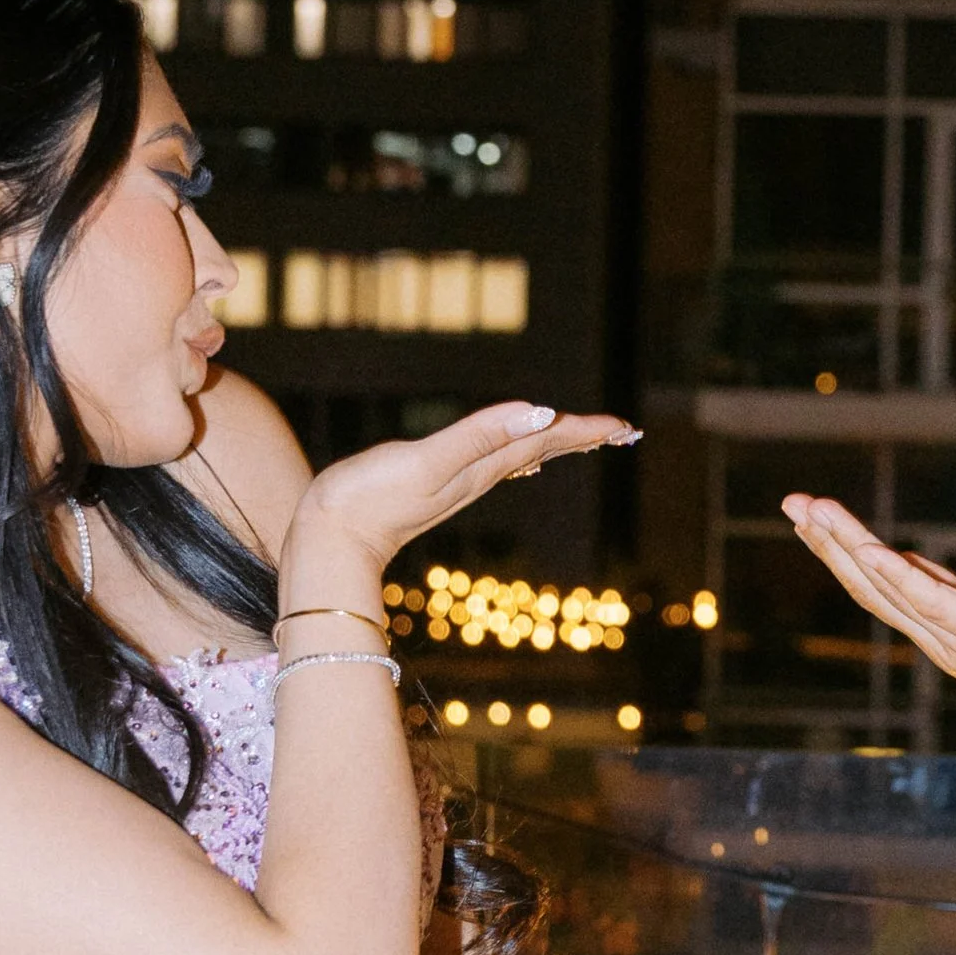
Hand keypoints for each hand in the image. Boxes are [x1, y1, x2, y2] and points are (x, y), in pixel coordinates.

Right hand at [294, 400, 638, 584]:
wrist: (329, 540)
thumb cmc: (371, 498)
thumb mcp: (428, 462)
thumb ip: (480, 436)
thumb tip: (538, 414)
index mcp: (483, 467)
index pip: (546, 439)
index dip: (586, 429)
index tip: (626, 426)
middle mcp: (479, 476)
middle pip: (542, 448)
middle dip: (583, 435)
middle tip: (624, 429)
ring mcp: (459, 483)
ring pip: (521, 456)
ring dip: (555, 443)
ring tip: (584, 435)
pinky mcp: (435, 486)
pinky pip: (492, 465)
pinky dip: (516, 453)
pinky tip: (520, 457)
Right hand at [782, 494, 955, 741]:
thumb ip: (953, 596)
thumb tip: (912, 563)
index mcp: (940, 632)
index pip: (877, 586)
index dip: (840, 550)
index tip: (808, 515)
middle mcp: (939, 637)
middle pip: (869, 584)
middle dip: (828, 542)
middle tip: (790, 502)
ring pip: (890, 588)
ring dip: (849, 548)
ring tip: (815, 511)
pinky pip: (934, 602)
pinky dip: (899, 576)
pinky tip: (872, 550)